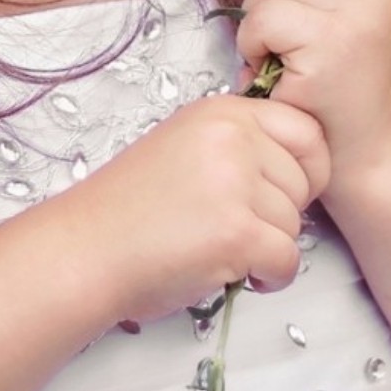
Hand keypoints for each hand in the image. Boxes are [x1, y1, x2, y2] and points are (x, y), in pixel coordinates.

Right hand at [43, 94, 329, 327]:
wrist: (84, 250)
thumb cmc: (127, 210)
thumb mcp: (182, 148)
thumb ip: (235, 147)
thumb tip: (295, 173)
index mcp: (220, 113)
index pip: (306, 131)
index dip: (306, 169)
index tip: (282, 194)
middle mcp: (233, 138)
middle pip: (304, 182)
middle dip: (281, 215)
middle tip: (239, 229)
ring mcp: (236, 184)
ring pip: (296, 225)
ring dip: (269, 248)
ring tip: (224, 252)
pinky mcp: (237, 232)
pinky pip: (288, 260)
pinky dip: (270, 277)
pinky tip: (236, 275)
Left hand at [227, 0, 390, 178]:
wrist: (353, 146)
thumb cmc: (319, 74)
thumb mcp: (299, 4)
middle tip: (283, 31)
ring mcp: (358, 10)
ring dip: (256, 20)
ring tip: (281, 52)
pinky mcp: (335, 44)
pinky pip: (262, 18)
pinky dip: (253, 46)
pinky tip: (275, 67)